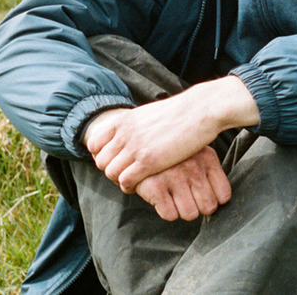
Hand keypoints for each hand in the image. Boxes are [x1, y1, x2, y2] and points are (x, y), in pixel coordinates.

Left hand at [83, 76, 258, 191]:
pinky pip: (126, 181)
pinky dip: (130, 186)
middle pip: (101, 161)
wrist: (202, 110)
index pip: (95, 143)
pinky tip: (142, 185)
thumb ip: (138, 124)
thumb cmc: (183, 112)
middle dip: (111, 169)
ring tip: (134, 180)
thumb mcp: (151, 113)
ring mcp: (135, 147)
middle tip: (127, 173)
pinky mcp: (148, 161)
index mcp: (124, 120)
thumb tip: (136, 131)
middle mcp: (124, 133)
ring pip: (111, 173)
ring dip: (120, 180)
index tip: (116, 160)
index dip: (102, 155)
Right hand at [135, 146, 231, 220]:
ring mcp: (174, 176)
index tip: (205, 197)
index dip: (215, 201)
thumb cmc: (175, 155)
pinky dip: (166, 210)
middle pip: (208, 207)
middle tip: (188, 198)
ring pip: (190, 214)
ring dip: (182, 210)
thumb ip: (210, 174)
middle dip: (198, 207)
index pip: (224, 196)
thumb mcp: (198, 154)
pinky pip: (170, 215)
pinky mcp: (155, 186)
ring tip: (174, 197)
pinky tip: (161, 196)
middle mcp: (193, 166)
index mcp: (207, 158)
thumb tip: (219, 203)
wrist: (138, 144)